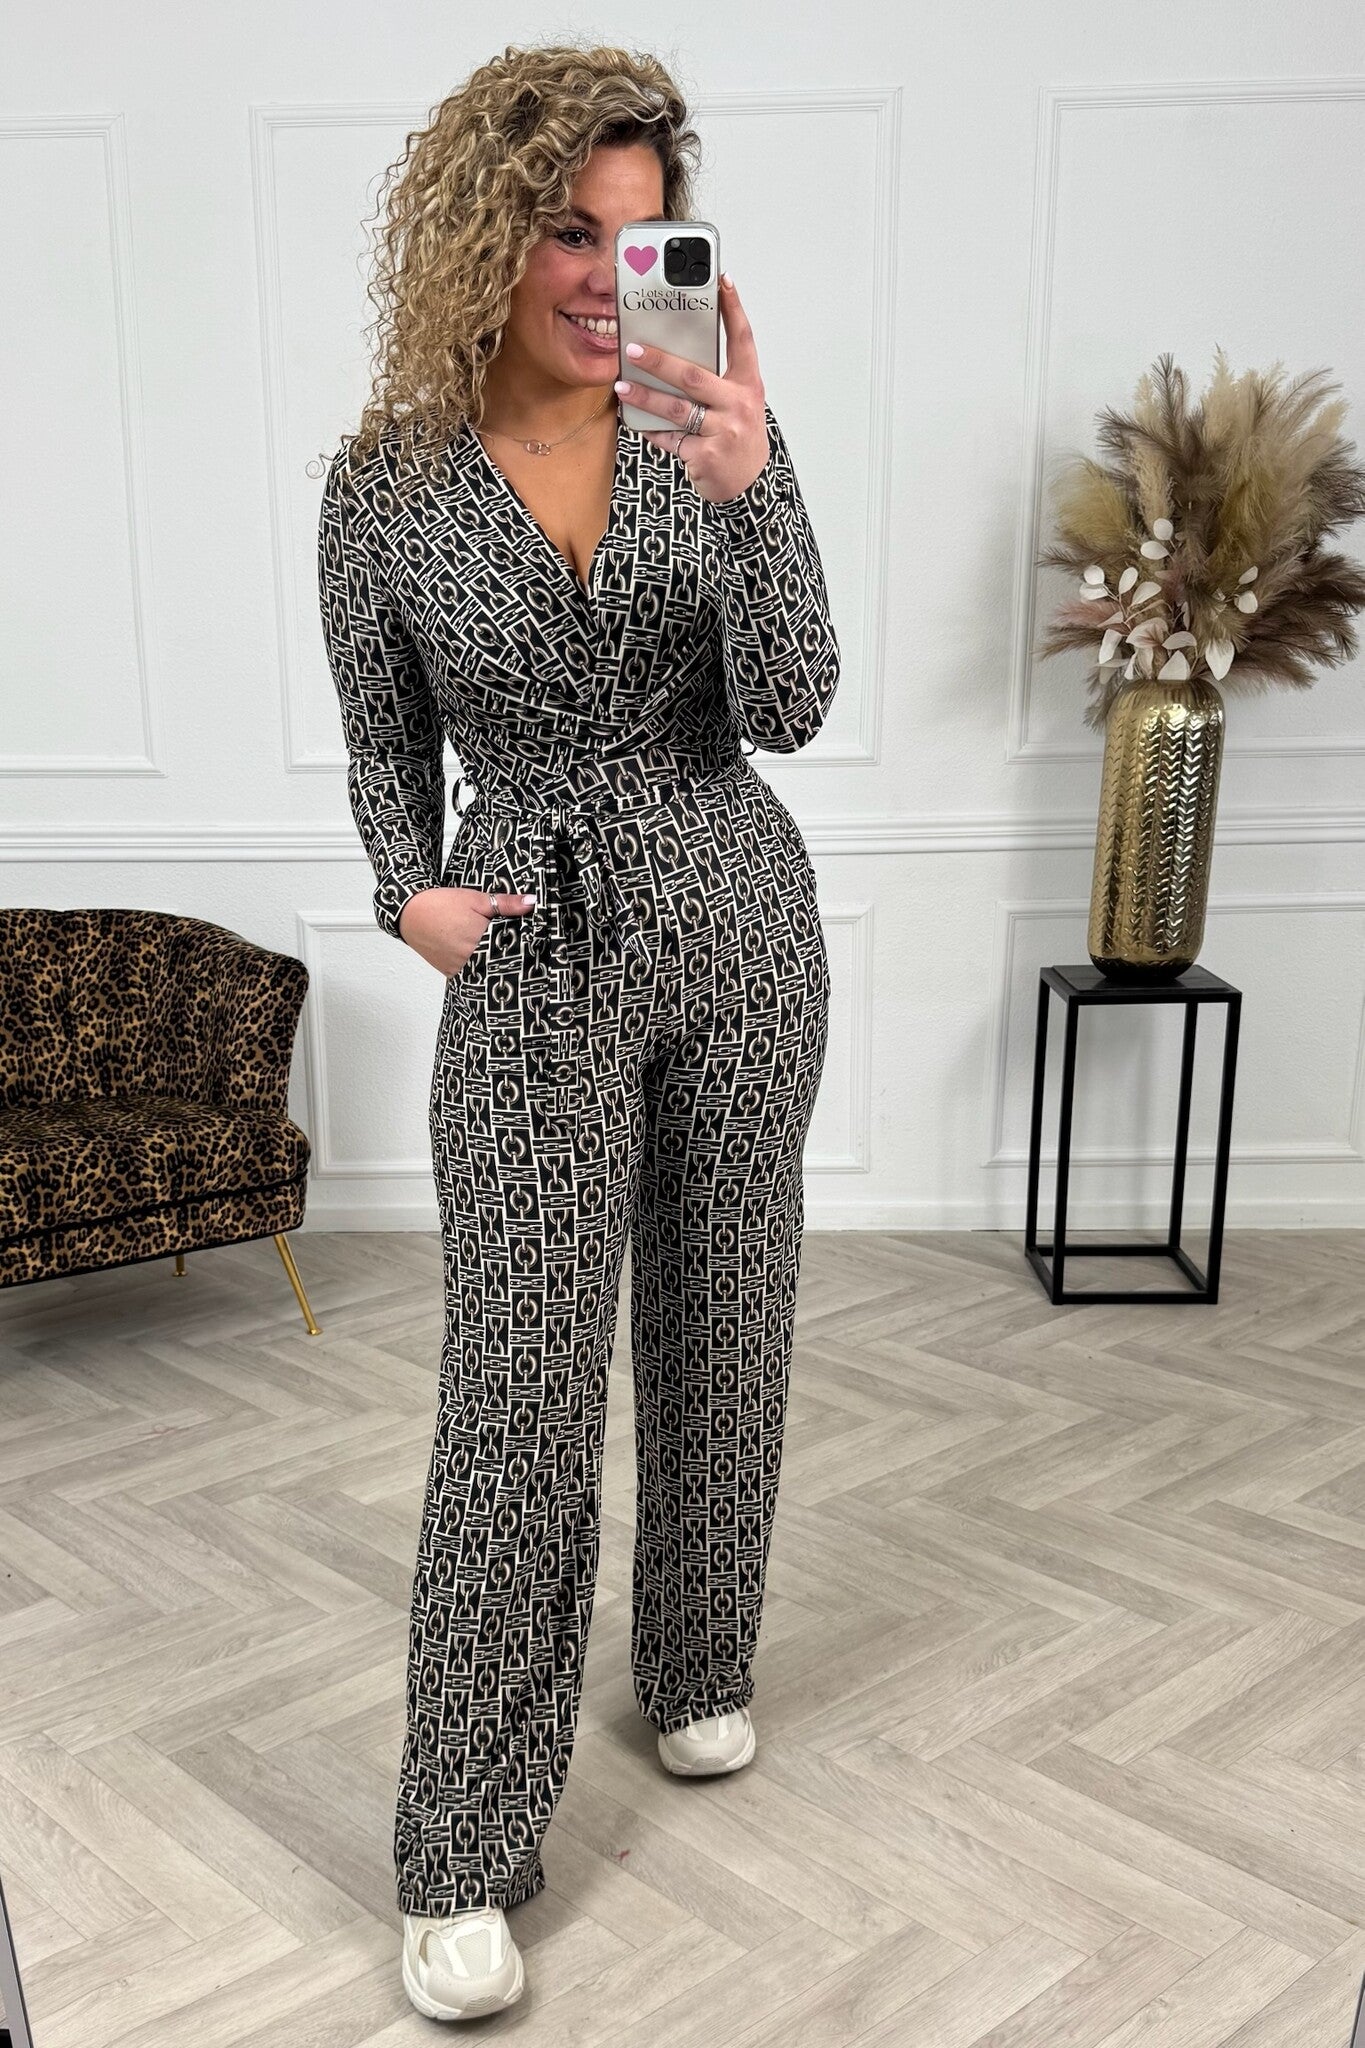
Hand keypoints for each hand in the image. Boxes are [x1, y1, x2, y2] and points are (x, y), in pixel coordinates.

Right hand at [396, 885, 536, 976]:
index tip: (533, 941)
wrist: (409, 913)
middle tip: (521, 949)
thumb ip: (506, 904)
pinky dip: (479, 968)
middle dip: (510, 956)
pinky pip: (472, 975)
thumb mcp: (476, 899)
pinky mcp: (451, 973)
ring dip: (494, 963)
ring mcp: (460, 969)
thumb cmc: (441, 904)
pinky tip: (484, 959)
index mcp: (481, 940)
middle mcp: (471, 959)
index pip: (513, 948)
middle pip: (500, 962)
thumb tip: (532, 903)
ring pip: (486, 971)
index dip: (523, 945)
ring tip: (502, 954)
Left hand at [613, 274, 768, 502]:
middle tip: (632, 349)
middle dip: (659, 362)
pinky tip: (633, 419)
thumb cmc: (738, 436)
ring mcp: (723, 432)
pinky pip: (670, 439)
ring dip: (645, 397)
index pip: (742, 340)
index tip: (722, 281)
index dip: (734, 310)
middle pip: (694, 376)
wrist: (750, 485)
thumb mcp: (738, 403)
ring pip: (677, 409)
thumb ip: (717, 380)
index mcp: (748, 385)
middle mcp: (738, 405)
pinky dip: (650, 429)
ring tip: (622, 387)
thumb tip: (676, 353)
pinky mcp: (706, 456)